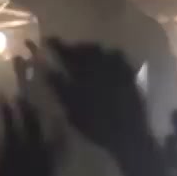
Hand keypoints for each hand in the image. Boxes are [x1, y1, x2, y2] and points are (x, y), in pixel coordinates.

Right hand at [44, 38, 150, 153]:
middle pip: (85, 49)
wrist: (129, 135)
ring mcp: (118, 68)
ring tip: (83, 54)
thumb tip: (46, 68)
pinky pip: (118, 58)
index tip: (48, 40)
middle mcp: (102, 65)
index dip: (57, 45)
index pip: (67, 53)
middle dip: (74, 47)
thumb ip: (58, 86)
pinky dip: (108, 55)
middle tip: (66, 49)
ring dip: (90, 50)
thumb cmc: (96, 125)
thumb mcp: (71, 108)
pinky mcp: (130, 75)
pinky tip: (106, 60)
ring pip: (102, 51)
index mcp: (85, 72)